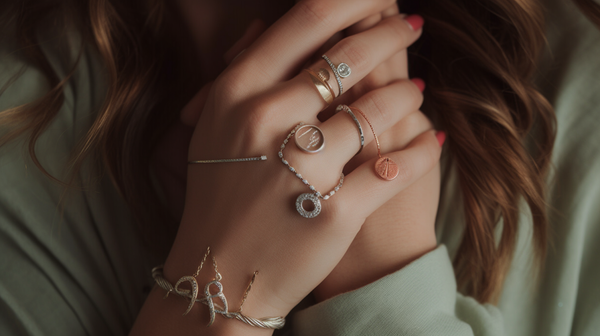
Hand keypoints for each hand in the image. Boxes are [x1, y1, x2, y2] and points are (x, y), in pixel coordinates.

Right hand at [132, 0, 440, 333]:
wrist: (223, 274)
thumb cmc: (221, 195)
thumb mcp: (215, 127)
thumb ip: (242, 74)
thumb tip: (272, 25)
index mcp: (236, 94)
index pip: (307, 21)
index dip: (354, 0)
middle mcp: (267, 122)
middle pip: (348, 58)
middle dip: (391, 35)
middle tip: (411, 27)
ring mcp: (304, 168)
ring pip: (378, 110)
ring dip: (408, 94)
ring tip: (416, 90)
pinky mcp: (335, 212)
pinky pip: (398, 169)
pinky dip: (422, 151)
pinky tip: (431, 141)